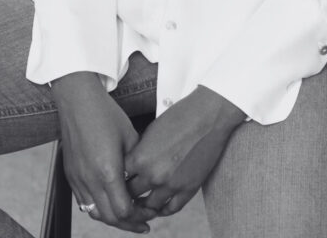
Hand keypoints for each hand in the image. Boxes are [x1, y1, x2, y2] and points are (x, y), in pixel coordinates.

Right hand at [51, 72, 156, 232]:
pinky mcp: (71, 175)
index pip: (123, 210)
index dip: (138, 216)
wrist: (78, 100)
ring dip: (113, 218)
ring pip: (95, 212)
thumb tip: (144, 178)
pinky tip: (109, 202)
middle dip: (129, 223)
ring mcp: (78, 179)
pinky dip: (98, 207)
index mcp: (107, 171)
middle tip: (143, 222)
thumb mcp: (130, 135)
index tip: (150, 214)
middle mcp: (90, 179)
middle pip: (109, 217)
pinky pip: (84, 201)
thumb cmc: (105, 113)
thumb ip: (137, 162)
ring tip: (128, 216)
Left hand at [124, 85, 246, 217]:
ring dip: (144, 206)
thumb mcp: (151, 131)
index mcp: (140, 157)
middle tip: (128, 194)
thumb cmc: (180, 116)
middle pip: (131, 195)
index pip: (119, 178)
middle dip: (128, 194)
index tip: (119, 179)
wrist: (208, 116)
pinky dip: (164, 210)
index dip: (118, 178)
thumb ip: (140, 151)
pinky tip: (161, 206)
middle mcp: (153, 174)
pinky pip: (172, 208)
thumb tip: (133, 164)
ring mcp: (171, 184)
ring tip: (142, 204)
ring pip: (150, 206)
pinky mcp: (188, 189)